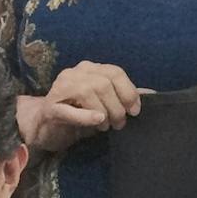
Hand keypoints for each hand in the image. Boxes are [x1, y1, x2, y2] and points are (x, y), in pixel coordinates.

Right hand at [20, 62, 143, 152]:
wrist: (45, 128)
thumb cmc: (78, 116)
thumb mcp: (104, 105)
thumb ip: (124, 98)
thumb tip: (151, 94)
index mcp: (89, 69)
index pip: (114, 72)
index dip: (129, 91)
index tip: (135, 111)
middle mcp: (74, 73)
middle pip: (103, 82)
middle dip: (117, 105)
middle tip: (119, 123)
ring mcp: (60, 88)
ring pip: (88, 92)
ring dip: (103, 112)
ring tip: (105, 126)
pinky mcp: (50, 107)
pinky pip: (68, 109)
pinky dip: (85, 115)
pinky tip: (97, 120)